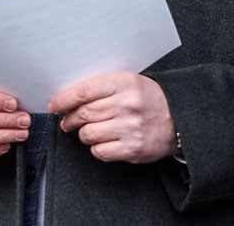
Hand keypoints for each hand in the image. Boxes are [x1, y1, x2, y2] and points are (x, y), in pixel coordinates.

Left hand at [49, 72, 177, 163]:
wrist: (178, 118)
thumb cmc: (148, 98)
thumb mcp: (128, 82)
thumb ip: (102, 87)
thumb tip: (69, 97)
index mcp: (123, 83)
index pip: (83, 91)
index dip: (63, 99)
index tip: (55, 105)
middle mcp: (126, 104)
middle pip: (83, 114)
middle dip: (69, 119)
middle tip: (67, 120)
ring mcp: (130, 128)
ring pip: (88, 134)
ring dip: (83, 134)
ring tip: (88, 130)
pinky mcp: (132, 148)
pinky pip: (100, 151)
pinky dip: (96, 148)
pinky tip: (103, 141)